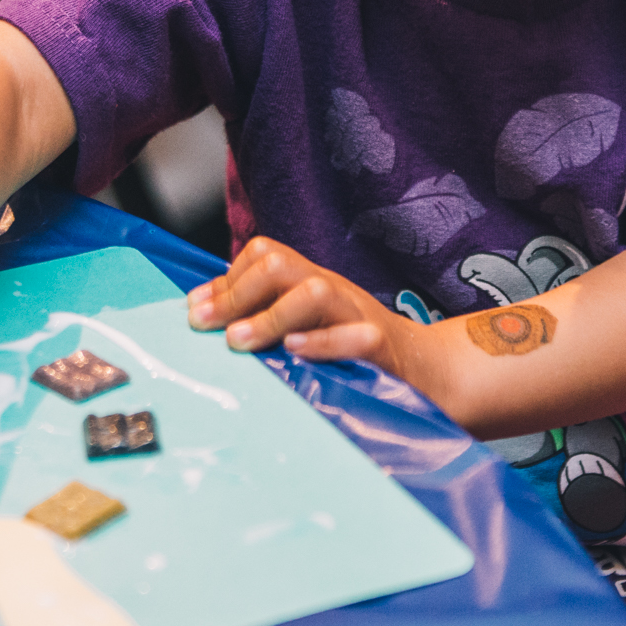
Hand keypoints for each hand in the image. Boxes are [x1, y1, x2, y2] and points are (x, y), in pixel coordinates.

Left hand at [187, 235, 431, 373]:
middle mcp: (332, 290)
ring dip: (271, 316)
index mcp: (311, 282)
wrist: (430, 369)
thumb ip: (266, 317)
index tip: (194, 313)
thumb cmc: (356, 350)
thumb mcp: (309, 326)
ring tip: (240, 341)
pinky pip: (357, 337)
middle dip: (237, 293)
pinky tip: (295, 352)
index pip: (263, 256)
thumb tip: (206, 315)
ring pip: (315, 292)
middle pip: (281, 264)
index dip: (225, 281)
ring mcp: (358, 315)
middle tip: (207, 328)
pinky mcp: (383, 348)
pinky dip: (324, 343)